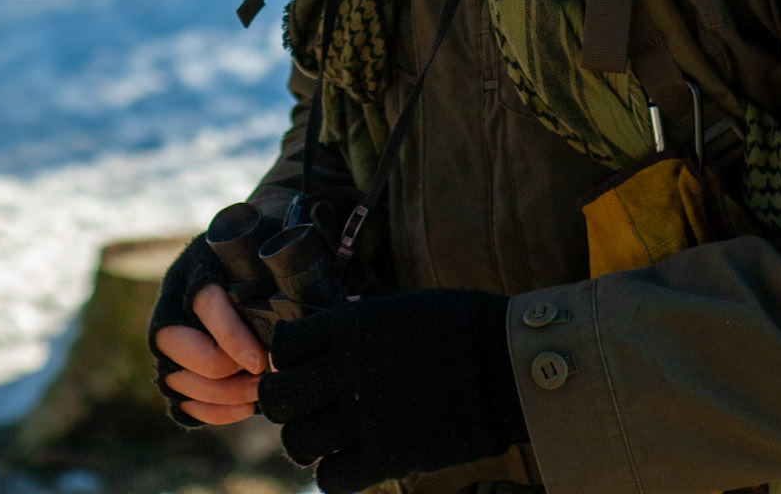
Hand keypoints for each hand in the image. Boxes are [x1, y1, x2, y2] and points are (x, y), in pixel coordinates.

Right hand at [146, 223, 278, 428]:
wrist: (245, 264)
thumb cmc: (262, 258)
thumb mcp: (266, 253)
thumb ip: (275, 269)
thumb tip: (298, 302)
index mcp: (197, 266)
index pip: (206, 304)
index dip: (230, 337)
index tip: (259, 361)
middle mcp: (173, 302)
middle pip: (179, 345)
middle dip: (223, 372)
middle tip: (262, 380)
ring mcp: (168, 340)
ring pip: (178, 378)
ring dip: (222, 395)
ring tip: (259, 394)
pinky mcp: (172, 369)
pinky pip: (181, 401)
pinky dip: (213, 411)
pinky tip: (244, 407)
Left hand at [257, 287, 525, 493]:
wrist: (503, 367)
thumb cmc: (458, 325)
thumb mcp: (402, 304)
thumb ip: (362, 315)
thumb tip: (341, 315)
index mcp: (349, 326)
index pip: (284, 345)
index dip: (287, 355)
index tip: (302, 361)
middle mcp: (345, 371)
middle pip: (277, 397)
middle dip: (283, 401)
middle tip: (303, 402)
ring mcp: (363, 417)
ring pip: (297, 442)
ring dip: (307, 439)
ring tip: (328, 434)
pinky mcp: (385, 456)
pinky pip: (330, 478)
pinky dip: (334, 473)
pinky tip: (350, 460)